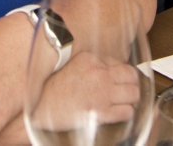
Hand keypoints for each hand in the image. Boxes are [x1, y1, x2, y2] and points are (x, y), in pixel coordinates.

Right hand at [26, 50, 143, 132]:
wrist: (39, 107)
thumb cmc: (51, 88)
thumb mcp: (71, 65)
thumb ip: (90, 64)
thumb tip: (106, 67)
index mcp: (91, 59)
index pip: (119, 63)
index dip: (120, 74)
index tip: (118, 79)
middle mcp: (99, 73)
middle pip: (131, 76)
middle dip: (131, 84)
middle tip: (127, 89)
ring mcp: (101, 93)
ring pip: (133, 94)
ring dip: (131, 99)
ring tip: (124, 102)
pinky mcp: (100, 112)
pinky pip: (126, 112)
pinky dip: (126, 113)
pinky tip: (118, 113)